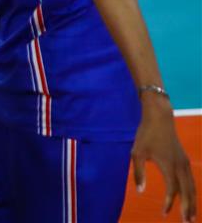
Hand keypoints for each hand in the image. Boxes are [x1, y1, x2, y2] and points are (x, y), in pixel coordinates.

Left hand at [132, 95, 196, 221]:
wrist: (160, 118)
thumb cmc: (146, 135)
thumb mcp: (137, 153)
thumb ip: (139, 173)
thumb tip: (140, 192)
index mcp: (169, 166)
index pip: (172, 190)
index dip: (169, 203)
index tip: (164, 213)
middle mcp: (180, 166)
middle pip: (188, 192)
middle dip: (188, 208)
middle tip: (188, 222)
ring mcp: (185, 163)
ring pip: (192, 187)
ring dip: (192, 202)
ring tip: (191, 216)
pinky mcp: (185, 160)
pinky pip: (191, 180)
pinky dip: (192, 192)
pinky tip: (190, 199)